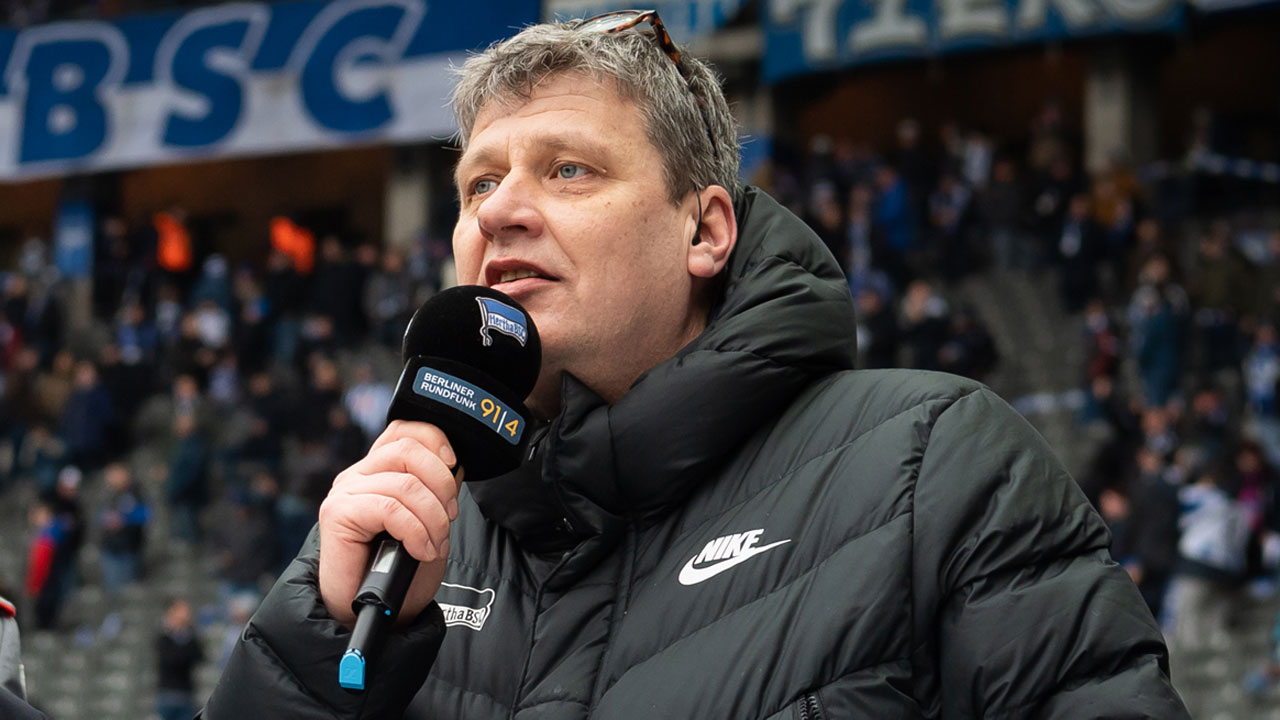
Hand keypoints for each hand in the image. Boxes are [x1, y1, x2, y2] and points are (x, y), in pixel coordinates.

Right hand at [317, 420, 461, 626]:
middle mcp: (359, 475)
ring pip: (405, 483)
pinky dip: (416, 531)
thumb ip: (437, 491)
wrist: (373, 610)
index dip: (434, 439)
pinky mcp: (338, 513)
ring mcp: (346, 492)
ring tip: (436, 545)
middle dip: (442, 484)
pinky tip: (421, 551)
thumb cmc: (400, 570)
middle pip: (408, 449)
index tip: (454, 466)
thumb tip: (456, 466)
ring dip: (433, 517)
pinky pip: (390, 508)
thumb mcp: (429, 522)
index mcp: (378, 470)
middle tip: (450, 518)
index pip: (404, 431)